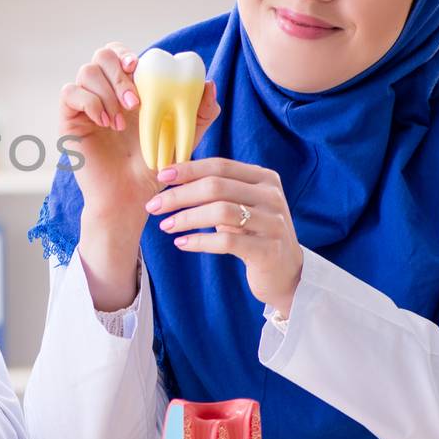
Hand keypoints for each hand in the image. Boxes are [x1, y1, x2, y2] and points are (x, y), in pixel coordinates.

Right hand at [58, 42, 219, 222]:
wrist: (129, 197)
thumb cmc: (153, 170)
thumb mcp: (185, 138)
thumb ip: (200, 113)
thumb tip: (209, 82)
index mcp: (128, 91)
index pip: (119, 55)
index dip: (126, 53)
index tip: (138, 67)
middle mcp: (105, 94)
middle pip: (101, 56)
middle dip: (119, 73)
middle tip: (135, 101)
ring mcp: (86, 106)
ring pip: (86, 72)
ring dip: (107, 92)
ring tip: (121, 123)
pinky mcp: (70, 120)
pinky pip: (70, 93)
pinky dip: (90, 102)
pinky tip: (106, 124)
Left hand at [145, 157, 304, 316]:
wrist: (286, 272)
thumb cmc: (253, 233)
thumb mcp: (240, 205)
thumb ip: (216, 189)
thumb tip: (171, 176)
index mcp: (264, 178)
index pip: (220, 165)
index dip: (188, 169)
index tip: (160, 176)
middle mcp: (272, 196)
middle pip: (216, 187)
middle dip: (179, 195)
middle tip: (153, 206)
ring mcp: (273, 223)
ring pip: (220, 212)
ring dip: (186, 218)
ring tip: (165, 225)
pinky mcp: (269, 250)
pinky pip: (226, 242)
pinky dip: (200, 241)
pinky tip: (182, 243)